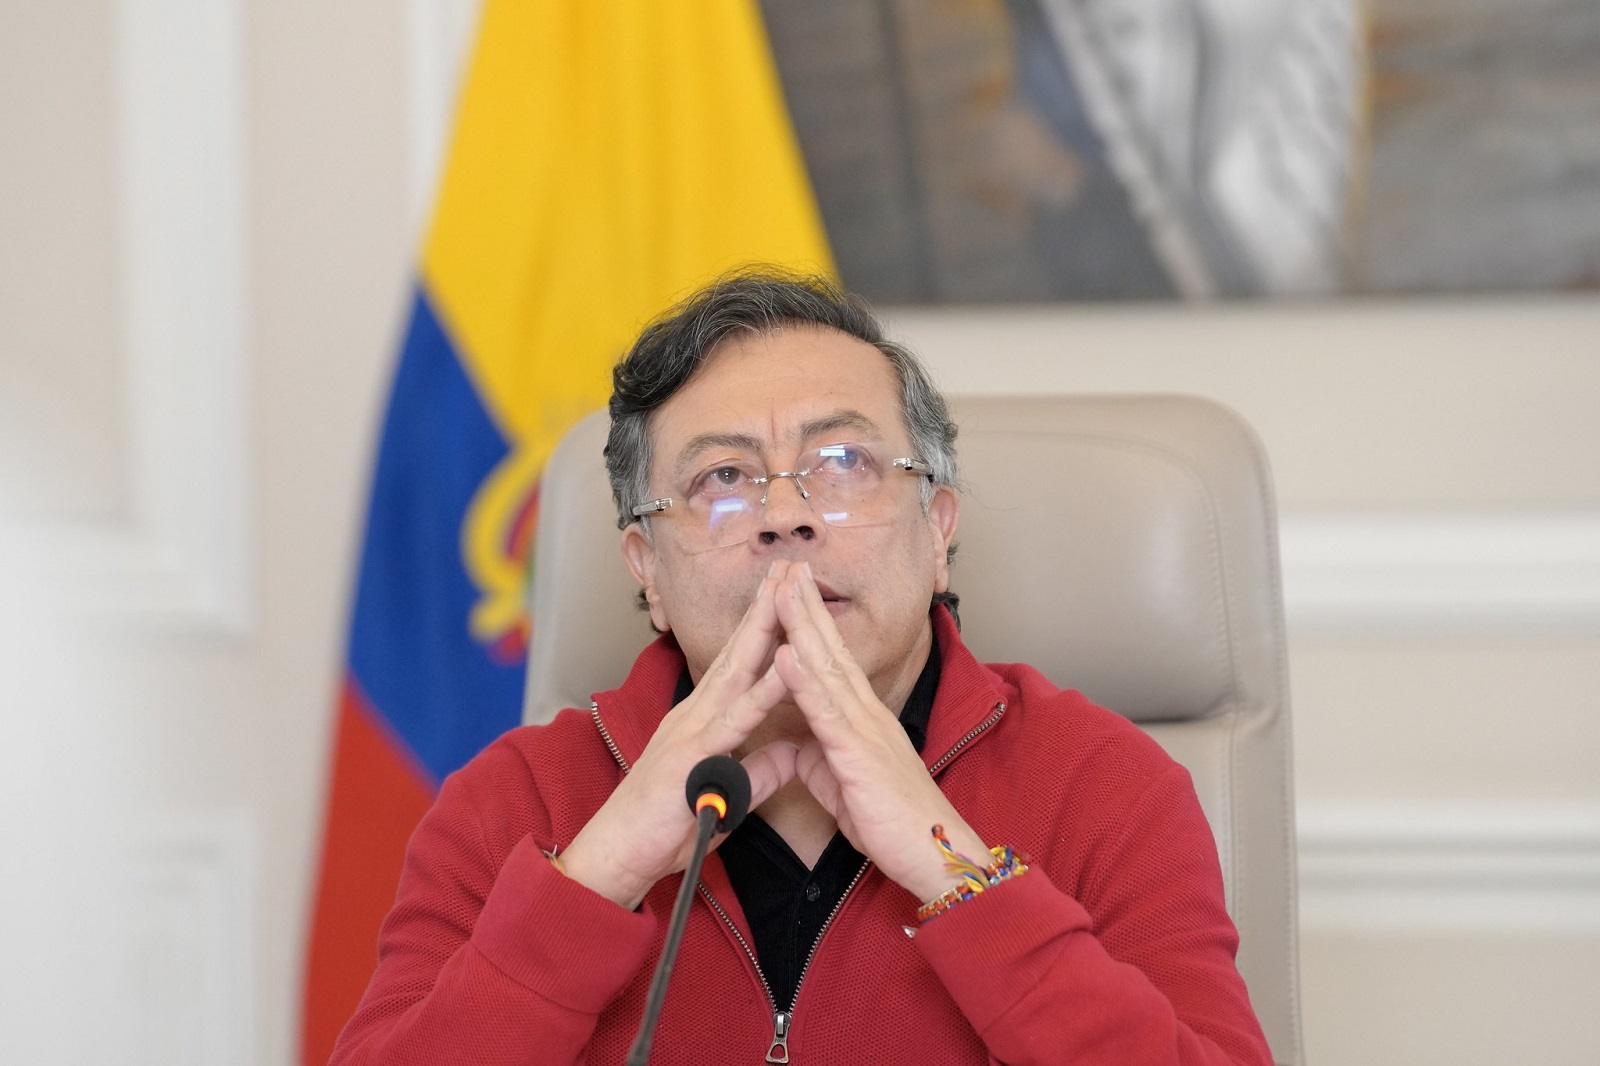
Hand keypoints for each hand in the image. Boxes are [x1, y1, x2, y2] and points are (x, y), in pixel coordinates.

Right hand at [560, 562, 800, 908]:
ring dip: (765, 629)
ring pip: (738, 670)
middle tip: (789, 566)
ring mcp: (693, 729)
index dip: (765, 629)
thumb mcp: (723, 794)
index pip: (740, 665)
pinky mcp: (693, 754)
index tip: (787, 595)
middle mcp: (696, 714)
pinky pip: (736, 718)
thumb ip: (756, 771)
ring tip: (789, 593)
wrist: (617, 857)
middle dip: (765, 607)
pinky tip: (786, 667)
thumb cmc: (662, 830)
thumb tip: (787, 752)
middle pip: (738, 651)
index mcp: (703, 721)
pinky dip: (763, 691)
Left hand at [772, 563, 988, 903]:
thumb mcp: (846, 785)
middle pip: (832, 649)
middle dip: (807, 606)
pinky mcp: (859, 755)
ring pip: (828, 668)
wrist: (934, 854)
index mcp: (863, 719)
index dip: (813, 623)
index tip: (793, 589)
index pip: (834, 660)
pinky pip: (827, 713)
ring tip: (783, 589)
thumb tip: (802, 748)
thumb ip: (824, 759)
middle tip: (787, 564)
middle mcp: (867, 713)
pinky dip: (804, 681)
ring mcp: (865, 729)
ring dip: (802, 626)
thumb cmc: (893, 823)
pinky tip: (785, 653)